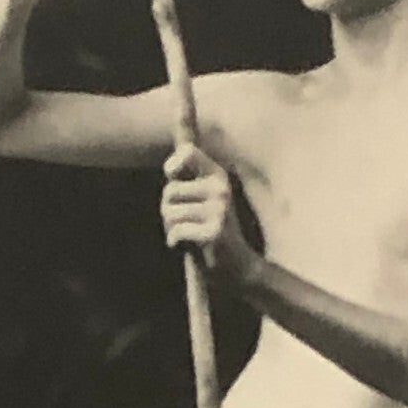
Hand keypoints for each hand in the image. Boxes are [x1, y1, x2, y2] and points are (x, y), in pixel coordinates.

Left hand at [162, 143, 251, 277]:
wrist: (238, 270)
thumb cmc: (211, 232)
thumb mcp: (201, 201)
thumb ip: (186, 182)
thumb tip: (171, 163)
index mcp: (217, 175)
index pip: (186, 151)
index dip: (175, 152)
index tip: (176, 138)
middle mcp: (220, 187)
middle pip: (168, 191)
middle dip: (168, 211)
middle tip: (188, 224)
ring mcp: (218, 209)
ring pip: (168, 213)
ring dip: (172, 230)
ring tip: (191, 236)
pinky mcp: (213, 231)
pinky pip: (176, 232)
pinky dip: (176, 244)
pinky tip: (192, 248)